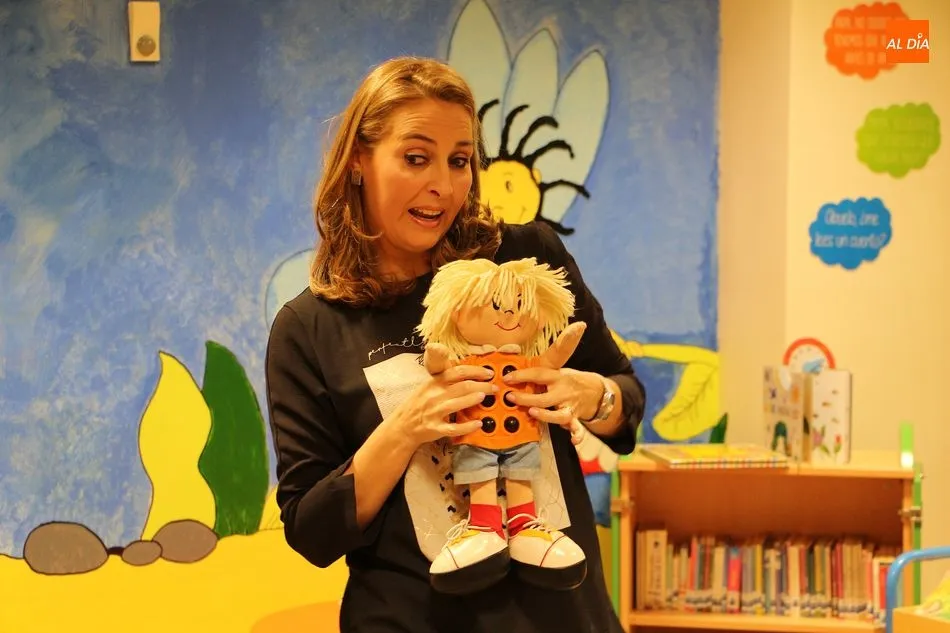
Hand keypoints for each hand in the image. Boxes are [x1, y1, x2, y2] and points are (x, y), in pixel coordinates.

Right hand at [388, 349, 495, 446]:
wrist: (403, 426)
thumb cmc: (419, 404)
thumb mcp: (428, 386)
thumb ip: (445, 380)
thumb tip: (469, 374)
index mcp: (434, 382)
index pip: (457, 372)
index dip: (475, 371)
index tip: (488, 373)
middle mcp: (435, 396)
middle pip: (462, 387)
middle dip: (482, 385)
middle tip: (494, 387)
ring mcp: (435, 412)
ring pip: (458, 404)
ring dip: (474, 399)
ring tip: (486, 397)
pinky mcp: (436, 428)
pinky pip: (454, 428)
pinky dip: (467, 426)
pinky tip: (478, 424)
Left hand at [500, 321, 601, 436]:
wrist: (595, 390)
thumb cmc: (569, 382)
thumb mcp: (557, 373)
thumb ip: (540, 377)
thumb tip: (513, 377)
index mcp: (558, 377)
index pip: (539, 374)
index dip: (522, 376)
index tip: (507, 378)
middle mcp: (564, 392)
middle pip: (545, 397)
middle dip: (527, 398)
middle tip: (511, 397)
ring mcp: (570, 406)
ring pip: (559, 415)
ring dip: (546, 415)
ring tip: (532, 413)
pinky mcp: (575, 418)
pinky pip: (578, 428)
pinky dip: (577, 435)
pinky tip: (574, 440)